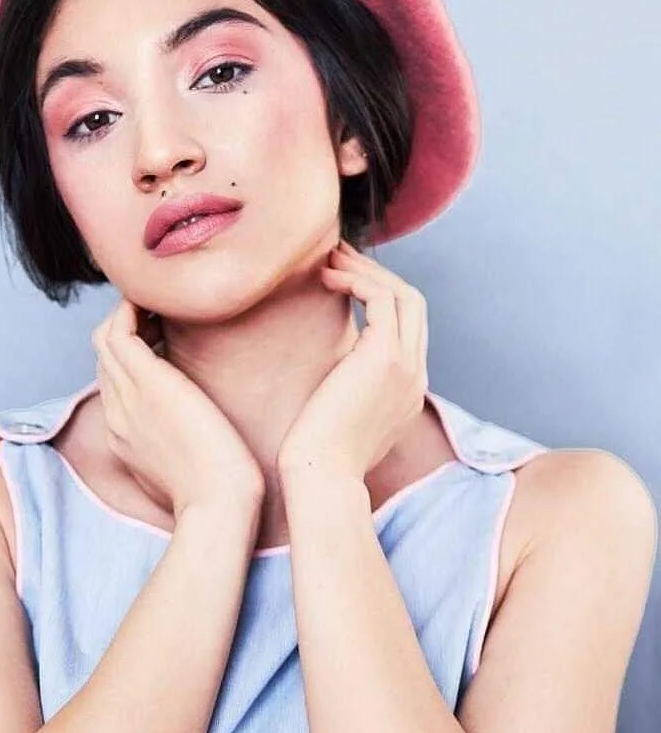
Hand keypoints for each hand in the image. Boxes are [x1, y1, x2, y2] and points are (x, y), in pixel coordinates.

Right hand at [92, 298, 264, 518]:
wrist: (218, 504)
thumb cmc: (217, 495)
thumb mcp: (187, 472)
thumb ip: (181, 449)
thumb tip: (197, 437)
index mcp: (123, 435)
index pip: (114, 382)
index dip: (135, 356)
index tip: (167, 341)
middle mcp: (116, 413)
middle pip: (104, 356)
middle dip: (129, 330)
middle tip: (167, 315)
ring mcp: (125, 396)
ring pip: (105, 338)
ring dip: (129, 314)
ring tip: (165, 303)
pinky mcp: (144, 380)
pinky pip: (118, 329)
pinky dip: (133, 309)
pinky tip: (163, 303)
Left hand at [275, 238, 429, 480]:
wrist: (321, 477)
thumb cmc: (318, 456)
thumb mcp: (341, 418)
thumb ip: (348, 391)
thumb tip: (331, 374)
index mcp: (407, 389)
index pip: (408, 327)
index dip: (380, 295)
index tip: (345, 279)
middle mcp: (415, 375)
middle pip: (413, 304)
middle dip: (377, 274)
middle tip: (338, 256)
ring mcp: (405, 367)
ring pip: (403, 296)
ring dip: (366, 271)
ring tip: (329, 259)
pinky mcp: (385, 359)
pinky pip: (382, 300)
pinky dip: (357, 281)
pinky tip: (326, 279)